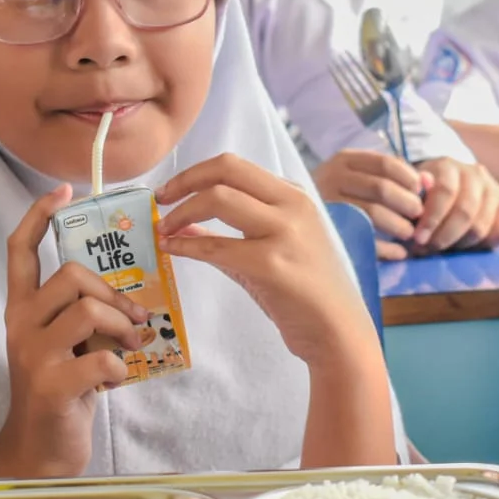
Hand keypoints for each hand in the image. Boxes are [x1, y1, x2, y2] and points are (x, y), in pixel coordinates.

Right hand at [0, 185, 148, 479]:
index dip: (38, 215)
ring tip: (130, 347)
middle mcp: (20, 325)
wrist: (39, 452)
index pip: (19, 250)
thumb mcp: (63, 345)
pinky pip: (100, 357)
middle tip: (134, 319)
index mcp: (21, 310)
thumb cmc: (60, 393)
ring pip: (88, 310)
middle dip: (112, 293)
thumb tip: (125, 296)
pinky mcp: (52, 385)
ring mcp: (33, 355)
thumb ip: (79, 315)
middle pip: (70, 275)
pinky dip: (118, 367)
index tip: (62, 191)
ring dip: (122, 325)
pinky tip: (114, 382)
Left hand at [156, 154, 373, 366]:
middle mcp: (292, 205)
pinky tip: (171, 250)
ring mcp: (285, 232)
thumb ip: (231, 232)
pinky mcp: (272, 265)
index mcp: (293, 196)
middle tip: (160, 200)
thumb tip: (182, 223)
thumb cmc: (305, 293)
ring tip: (163, 230)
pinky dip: (185, 245)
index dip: (194, 173)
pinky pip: (215, 246)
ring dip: (180, 213)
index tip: (171, 190)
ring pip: (218, 198)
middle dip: (184, 181)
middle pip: (226, 169)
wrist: (338, 332)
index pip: (235, 166)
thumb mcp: (272, 249)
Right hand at [311, 149, 425, 260]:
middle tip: (419, 218)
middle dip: (408, 205)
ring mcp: (327, 204)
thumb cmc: (338, 195)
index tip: (420, 194)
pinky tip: (399, 253)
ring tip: (409, 235)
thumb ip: (397, 176)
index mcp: (344, 160)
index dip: (410, 179)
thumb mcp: (361, 176)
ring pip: (373, 213)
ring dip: (400, 227)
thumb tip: (430, 182)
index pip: (386, 163)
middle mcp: (332, 178)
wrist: (290, 215)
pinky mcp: (326, 231)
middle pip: (382, 188)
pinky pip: (363, 239)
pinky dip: (387, 249)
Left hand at [409, 158, 498, 254]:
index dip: (432, 218)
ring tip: (444, 250)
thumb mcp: (413, 190)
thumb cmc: (426, 193)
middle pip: (465, 211)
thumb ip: (414, 192)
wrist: (451, 184)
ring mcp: (494, 189)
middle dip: (444, 236)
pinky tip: (469, 248)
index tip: (418, 239)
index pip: (445, 191)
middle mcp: (475, 174)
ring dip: (460, 244)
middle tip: (429, 249)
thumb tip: (421, 185)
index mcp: (449, 166)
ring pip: (481, 225)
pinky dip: (486, 245)